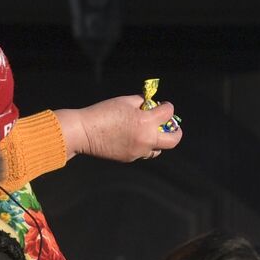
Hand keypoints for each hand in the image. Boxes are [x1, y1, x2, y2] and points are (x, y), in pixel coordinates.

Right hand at [54, 95, 183, 162]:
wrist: (84, 132)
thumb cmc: (103, 112)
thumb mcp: (125, 101)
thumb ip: (141, 102)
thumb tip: (150, 105)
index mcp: (146, 122)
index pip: (168, 113)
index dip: (167, 106)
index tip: (163, 105)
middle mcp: (146, 139)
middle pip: (173, 140)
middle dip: (175, 131)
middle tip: (170, 126)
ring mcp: (139, 151)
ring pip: (158, 149)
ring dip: (159, 140)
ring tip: (150, 132)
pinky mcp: (130, 158)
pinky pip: (144, 153)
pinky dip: (144, 145)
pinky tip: (135, 137)